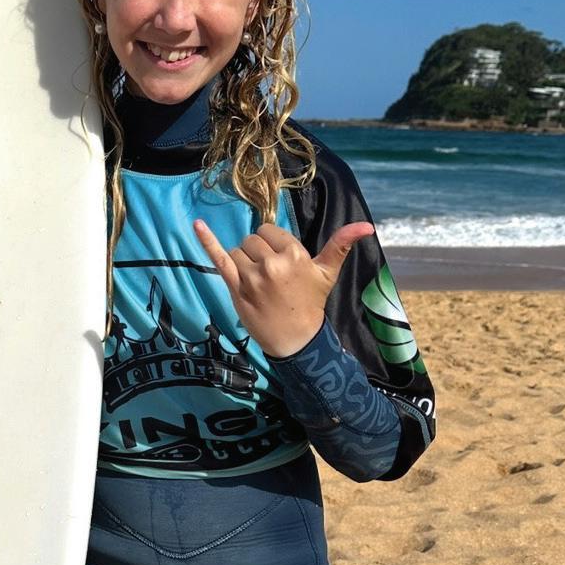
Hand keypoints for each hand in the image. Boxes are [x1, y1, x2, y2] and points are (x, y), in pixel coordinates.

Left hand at [192, 218, 373, 357]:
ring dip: (243, 261)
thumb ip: (341, 245)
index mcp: (294, 254)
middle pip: (252, 239)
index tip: (281, 263)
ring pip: (237, 250)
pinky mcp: (234, 287)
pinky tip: (197, 225)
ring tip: (257, 281)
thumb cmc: (311, 303)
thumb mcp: (328, 273)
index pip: (270, 231)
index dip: (273, 245)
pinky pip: (218, 258)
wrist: (296, 339)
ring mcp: (251, 276)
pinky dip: (206, 241)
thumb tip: (367, 225)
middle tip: (270, 276)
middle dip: (258, 252)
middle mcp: (271, 263)